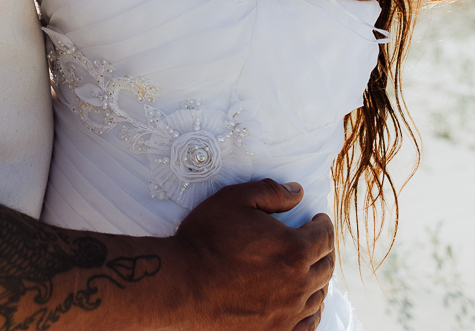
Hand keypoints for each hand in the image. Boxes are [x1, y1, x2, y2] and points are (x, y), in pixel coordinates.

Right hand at [176, 179, 333, 330]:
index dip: (323, 224)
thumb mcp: (235, 199)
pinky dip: (312, 309)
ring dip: (318, 278)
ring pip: (319, 295)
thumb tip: (297, 192)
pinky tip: (305, 301)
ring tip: (309, 268)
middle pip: (326, 266)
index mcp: (293, 250)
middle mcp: (298, 284)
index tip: (318, 219)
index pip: (324, 237)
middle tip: (316, 241)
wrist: (183, 284)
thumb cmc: (207, 238)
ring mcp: (288, 313)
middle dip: (324, 249)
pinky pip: (308, 323)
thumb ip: (271, 192)